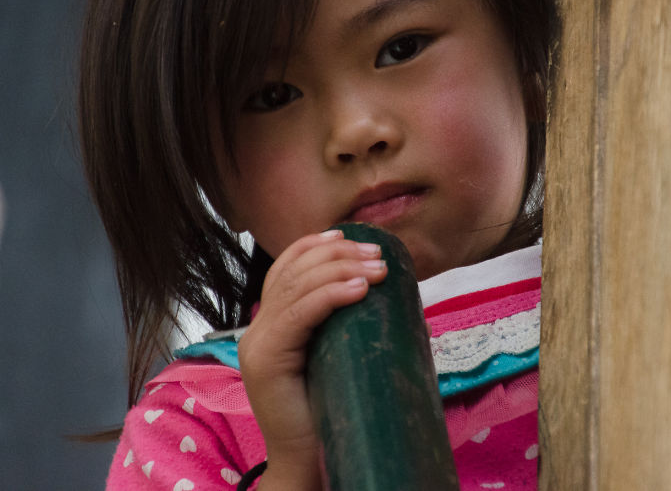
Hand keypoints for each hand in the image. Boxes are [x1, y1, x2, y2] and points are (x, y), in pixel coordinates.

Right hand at [237, 230, 387, 486]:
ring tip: (378, 268)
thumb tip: (386, 292)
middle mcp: (257, 329)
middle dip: (337, 255)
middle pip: (292, 272)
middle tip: (377, 254)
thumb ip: (342, 325)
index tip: (347, 235)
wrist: (311, 461)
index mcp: (269, 325)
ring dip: (341, 269)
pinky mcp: (266, 361)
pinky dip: (330, 295)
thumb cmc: (332, 410)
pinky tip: (359, 289)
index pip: (284, 270)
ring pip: (296, 287)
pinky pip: (298, 314)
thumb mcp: (335, 355)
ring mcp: (257, 344)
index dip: (312, 246)